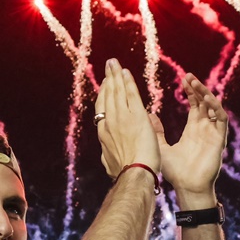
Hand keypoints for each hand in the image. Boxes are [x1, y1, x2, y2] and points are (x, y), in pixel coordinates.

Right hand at [93, 59, 161, 178]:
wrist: (135, 175)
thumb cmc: (126, 174)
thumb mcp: (111, 164)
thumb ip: (109, 155)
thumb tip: (107, 153)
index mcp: (104, 134)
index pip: (102, 109)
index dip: (104, 95)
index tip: (106, 85)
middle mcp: (110, 122)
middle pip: (108, 96)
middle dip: (108, 79)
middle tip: (109, 66)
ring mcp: (122, 118)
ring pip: (117, 92)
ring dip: (115, 76)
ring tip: (114, 63)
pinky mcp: (136, 116)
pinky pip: (131, 94)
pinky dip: (127, 82)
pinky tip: (125, 72)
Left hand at [158, 73, 227, 208]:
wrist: (187, 188)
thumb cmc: (175, 172)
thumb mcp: (161, 146)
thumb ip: (156, 131)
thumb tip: (148, 115)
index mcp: (194, 129)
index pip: (195, 105)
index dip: (191, 92)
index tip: (184, 80)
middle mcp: (205, 129)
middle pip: (205, 103)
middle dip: (198, 88)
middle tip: (188, 76)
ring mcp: (213, 133)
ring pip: (214, 107)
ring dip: (206, 94)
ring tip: (195, 84)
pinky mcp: (218, 139)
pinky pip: (221, 119)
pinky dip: (216, 108)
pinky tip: (206, 99)